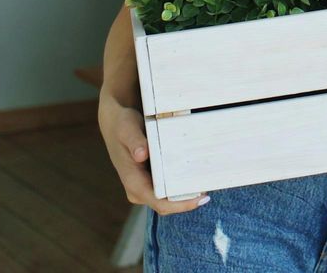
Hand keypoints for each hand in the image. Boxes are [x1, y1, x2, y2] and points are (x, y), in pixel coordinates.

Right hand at [98, 94, 210, 213]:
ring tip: (207, 181)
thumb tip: (141, 154)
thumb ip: (134, 140)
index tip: (202, 198)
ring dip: (187, 193)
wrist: (115, 122)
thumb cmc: (121, 124)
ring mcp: (144, 187)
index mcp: (133, 183)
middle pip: (168, 204)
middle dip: (189, 200)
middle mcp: (138, 190)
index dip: (182, 205)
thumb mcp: (127, 128)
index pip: (160, 203)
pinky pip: (168, 189)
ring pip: (169, 198)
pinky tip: (196, 175)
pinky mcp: (150, 180)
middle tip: (210, 189)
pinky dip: (182, 184)